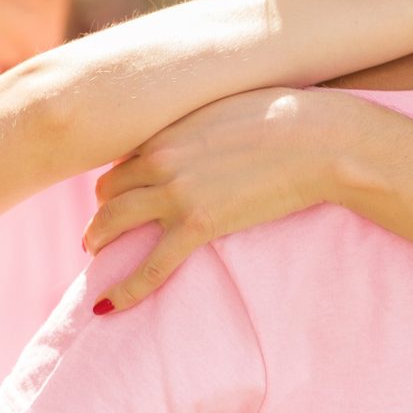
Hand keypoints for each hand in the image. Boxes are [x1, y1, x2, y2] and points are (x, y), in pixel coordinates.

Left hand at [83, 88, 338, 309]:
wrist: (317, 139)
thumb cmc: (285, 116)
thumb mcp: (226, 105)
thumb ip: (197, 122)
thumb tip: (195, 134)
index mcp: (168, 128)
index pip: (122, 158)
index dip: (118, 179)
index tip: (120, 193)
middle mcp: (161, 158)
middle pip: (108, 190)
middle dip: (101, 209)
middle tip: (100, 228)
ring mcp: (177, 194)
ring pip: (113, 223)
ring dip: (98, 239)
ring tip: (95, 253)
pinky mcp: (199, 225)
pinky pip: (150, 266)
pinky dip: (125, 289)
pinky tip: (106, 307)